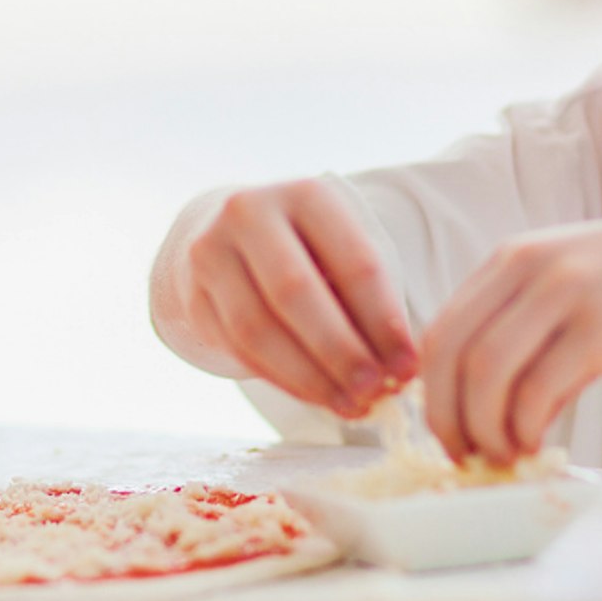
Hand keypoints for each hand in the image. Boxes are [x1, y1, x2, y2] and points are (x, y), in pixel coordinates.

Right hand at [174, 180, 418, 415]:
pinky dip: (284, 381)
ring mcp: (212, 253)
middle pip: (296, 293)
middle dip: (341, 351)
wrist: (234, 236)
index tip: (407, 366)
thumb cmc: (311, 251)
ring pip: (258, 329)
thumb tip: (397, 370)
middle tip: (376, 391)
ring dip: (310, 377)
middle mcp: (249, 213)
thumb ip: (370, 302)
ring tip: (350, 405)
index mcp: (305, 195)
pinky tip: (317, 397)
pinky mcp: (194, 295)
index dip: (384, 321)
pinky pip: (239, 350)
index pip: (353, 262)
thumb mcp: (343, 252)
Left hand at [421, 204, 601, 463]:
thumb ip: (532, 330)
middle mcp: (528, 267)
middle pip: (451, 354)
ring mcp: (566, 293)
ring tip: (506, 456)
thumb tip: (495, 406)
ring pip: (486, 374)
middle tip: (465, 456)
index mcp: (512, 258)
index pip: (439, 331)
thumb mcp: (578, 283)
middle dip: (447, 418)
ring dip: (485, 430)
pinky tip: (539, 445)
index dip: (433, 393)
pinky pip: (540, 390)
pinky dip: (526, 429)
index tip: (448, 432)